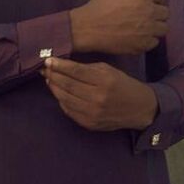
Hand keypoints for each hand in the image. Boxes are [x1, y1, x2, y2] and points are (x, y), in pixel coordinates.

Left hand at [41, 57, 158, 130]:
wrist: (139, 108)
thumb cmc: (122, 84)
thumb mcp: (109, 70)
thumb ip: (86, 68)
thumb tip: (62, 65)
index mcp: (104, 81)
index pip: (76, 71)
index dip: (60, 66)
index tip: (48, 60)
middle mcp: (98, 98)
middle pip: (68, 85)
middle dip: (53, 76)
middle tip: (44, 69)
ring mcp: (92, 113)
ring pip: (65, 99)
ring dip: (54, 88)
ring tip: (49, 79)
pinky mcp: (89, 124)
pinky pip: (69, 110)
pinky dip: (61, 100)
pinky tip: (58, 92)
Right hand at [69, 0, 168, 54]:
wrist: (88, 28)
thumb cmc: (97, 6)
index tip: (151, 4)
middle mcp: (150, 10)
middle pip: (165, 13)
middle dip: (157, 14)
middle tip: (148, 18)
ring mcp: (149, 28)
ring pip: (163, 29)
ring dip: (156, 28)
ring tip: (146, 30)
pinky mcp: (144, 44)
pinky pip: (154, 42)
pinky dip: (148, 41)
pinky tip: (139, 39)